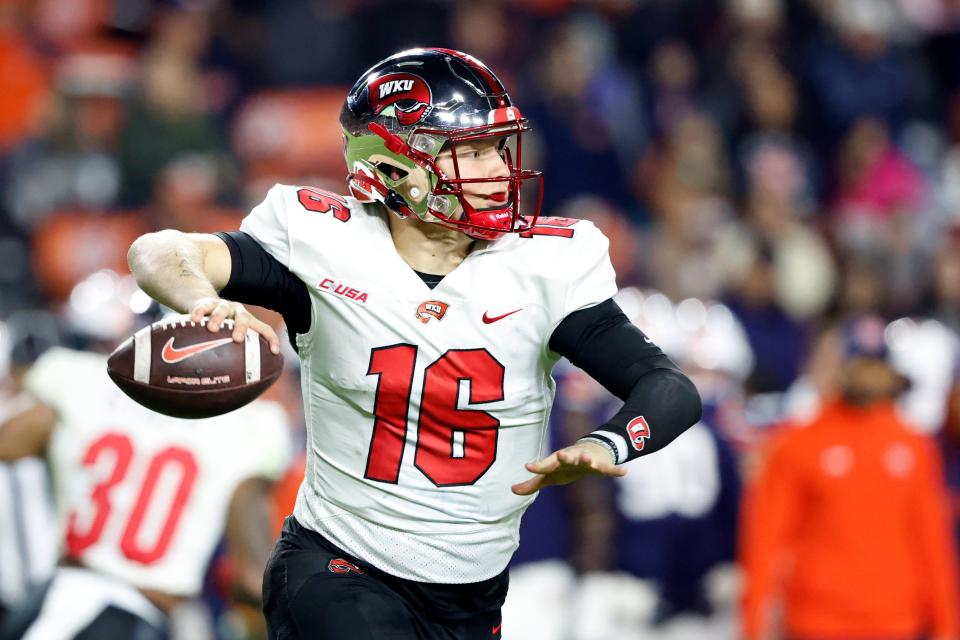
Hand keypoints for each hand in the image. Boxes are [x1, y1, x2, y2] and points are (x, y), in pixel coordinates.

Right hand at [189, 298, 280, 354]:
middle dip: (242, 328)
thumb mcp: (229, 338)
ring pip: (222, 310)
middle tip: (237, 339)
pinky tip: (194, 320)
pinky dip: (199, 313)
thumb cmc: (220, 329)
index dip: (272, 339)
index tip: (275, 352)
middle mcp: (238, 312)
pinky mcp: (206, 303)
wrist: (205, 305)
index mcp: (249, 321)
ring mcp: (222, 306)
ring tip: (212, 329)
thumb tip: (236, 387)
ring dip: (218, 318)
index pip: (265, 329)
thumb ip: (234, 356)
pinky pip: (203, 307)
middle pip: (244, 318)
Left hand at [511, 441, 625, 495]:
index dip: (538, 465)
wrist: (590, 451)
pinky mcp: (601, 465)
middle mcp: (572, 458)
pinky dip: (616, 470)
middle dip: (565, 456)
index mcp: (557, 462)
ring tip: (589, 460)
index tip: (528, 466)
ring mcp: (587, 460)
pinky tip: (623, 472)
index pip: (546, 464)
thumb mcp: (550, 475)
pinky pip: (609, 469)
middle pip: (567, 457)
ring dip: (588, 460)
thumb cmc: (565, 466)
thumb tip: (512, 490)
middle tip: (561, 454)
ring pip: (588, 460)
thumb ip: (532, 483)